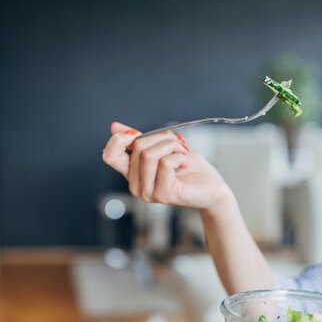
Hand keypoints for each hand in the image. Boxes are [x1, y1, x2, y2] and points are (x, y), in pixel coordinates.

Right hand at [102, 121, 232, 211]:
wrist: (211, 187)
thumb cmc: (190, 169)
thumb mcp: (163, 147)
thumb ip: (140, 139)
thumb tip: (115, 126)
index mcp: (132, 174)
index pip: (110, 155)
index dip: (120, 139)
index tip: (137, 133)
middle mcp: (136, 186)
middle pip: (138, 148)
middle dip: (162, 138)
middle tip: (178, 145)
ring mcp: (149, 193)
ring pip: (150, 154)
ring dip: (172, 146)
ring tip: (182, 155)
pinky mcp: (163, 195)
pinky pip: (166, 163)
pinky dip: (179, 157)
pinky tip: (185, 166)